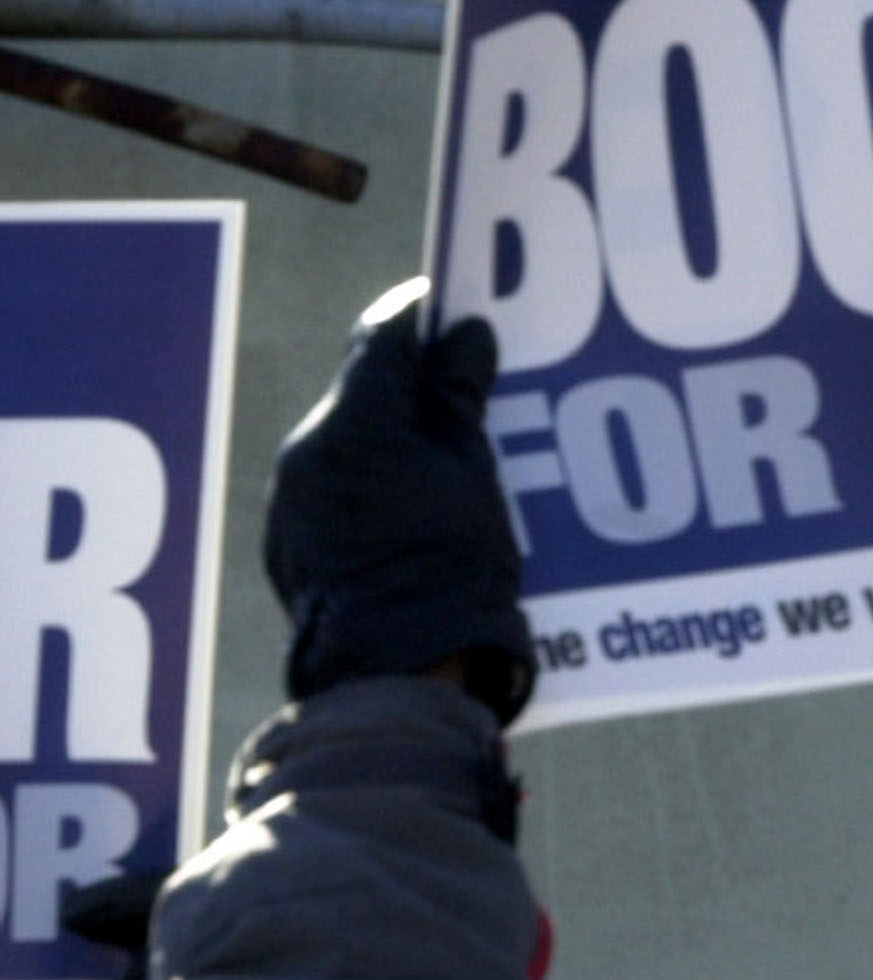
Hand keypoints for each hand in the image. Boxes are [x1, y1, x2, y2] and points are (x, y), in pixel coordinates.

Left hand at [264, 280, 534, 720]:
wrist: (401, 668)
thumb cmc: (451, 568)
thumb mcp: (474, 475)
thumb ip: (460, 397)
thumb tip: (462, 335)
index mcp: (355, 427)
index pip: (384, 339)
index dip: (423, 317)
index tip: (457, 311)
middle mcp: (308, 455)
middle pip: (366, 394)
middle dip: (417, 388)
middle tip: (474, 392)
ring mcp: (292, 503)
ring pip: (350, 446)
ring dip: (397, 441)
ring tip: (455, 465)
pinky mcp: (292, 545)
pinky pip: (336, 493)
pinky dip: (375, 489)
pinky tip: (418, 518)